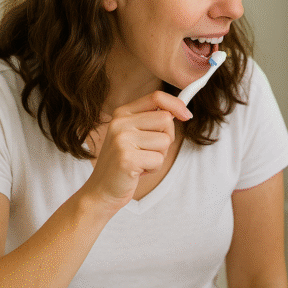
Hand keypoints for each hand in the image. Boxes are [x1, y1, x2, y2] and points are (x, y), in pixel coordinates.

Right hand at [84, 91, 191, 210]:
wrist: (101, 190)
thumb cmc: (125, 163)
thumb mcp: (136, 135)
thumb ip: (153, 120)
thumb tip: (182, 111)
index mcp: (122, 113)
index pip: (156, 97)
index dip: (176, 105)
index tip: (186, 116)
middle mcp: (120, 122)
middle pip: (165, 119)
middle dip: (166, 138)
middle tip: (150, 150)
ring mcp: (122, 140)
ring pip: (165, 141)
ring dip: (159, 156)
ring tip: (141, 162)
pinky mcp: (127, 158)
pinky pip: (159, 159)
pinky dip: (154, 168)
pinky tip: (138, 171)